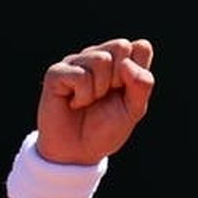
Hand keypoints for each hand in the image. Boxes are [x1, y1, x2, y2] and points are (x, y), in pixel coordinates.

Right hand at [34, 38, 155, 164]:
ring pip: (101, 59)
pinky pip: (80, 75)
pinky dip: (83, 96)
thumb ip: (141, 86)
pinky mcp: (56, 72)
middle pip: (121, 46)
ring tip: (90, 101)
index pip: (141, 47)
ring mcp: (76, 63)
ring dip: (100, 89)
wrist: (79, 151)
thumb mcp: (133, 110)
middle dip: (120, 78)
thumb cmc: (106, 128)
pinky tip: (75, 103)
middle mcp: (98, 58)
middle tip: (107, 96)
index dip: (138, 71)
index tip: (126, 92)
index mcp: (120, 64)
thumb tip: (127, 64)